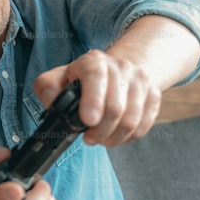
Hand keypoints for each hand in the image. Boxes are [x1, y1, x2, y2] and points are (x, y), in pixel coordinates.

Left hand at [33, 49, 160, 147]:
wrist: (115, 71)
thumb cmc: (81, 80)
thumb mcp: (57, 79)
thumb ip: (47, 88)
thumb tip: (52, 101)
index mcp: (94, 61)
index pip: (96, 77)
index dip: (93, 100)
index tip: (88, 121)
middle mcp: (120, 67)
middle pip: (115, 108)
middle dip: (100, 131)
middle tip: (89, 138)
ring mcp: (139, 80)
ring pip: (131, 120)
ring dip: (113, 137)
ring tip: (101, 138)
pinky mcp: (153, 94)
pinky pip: (143, 125)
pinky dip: (128, 137)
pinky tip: (116, 134)